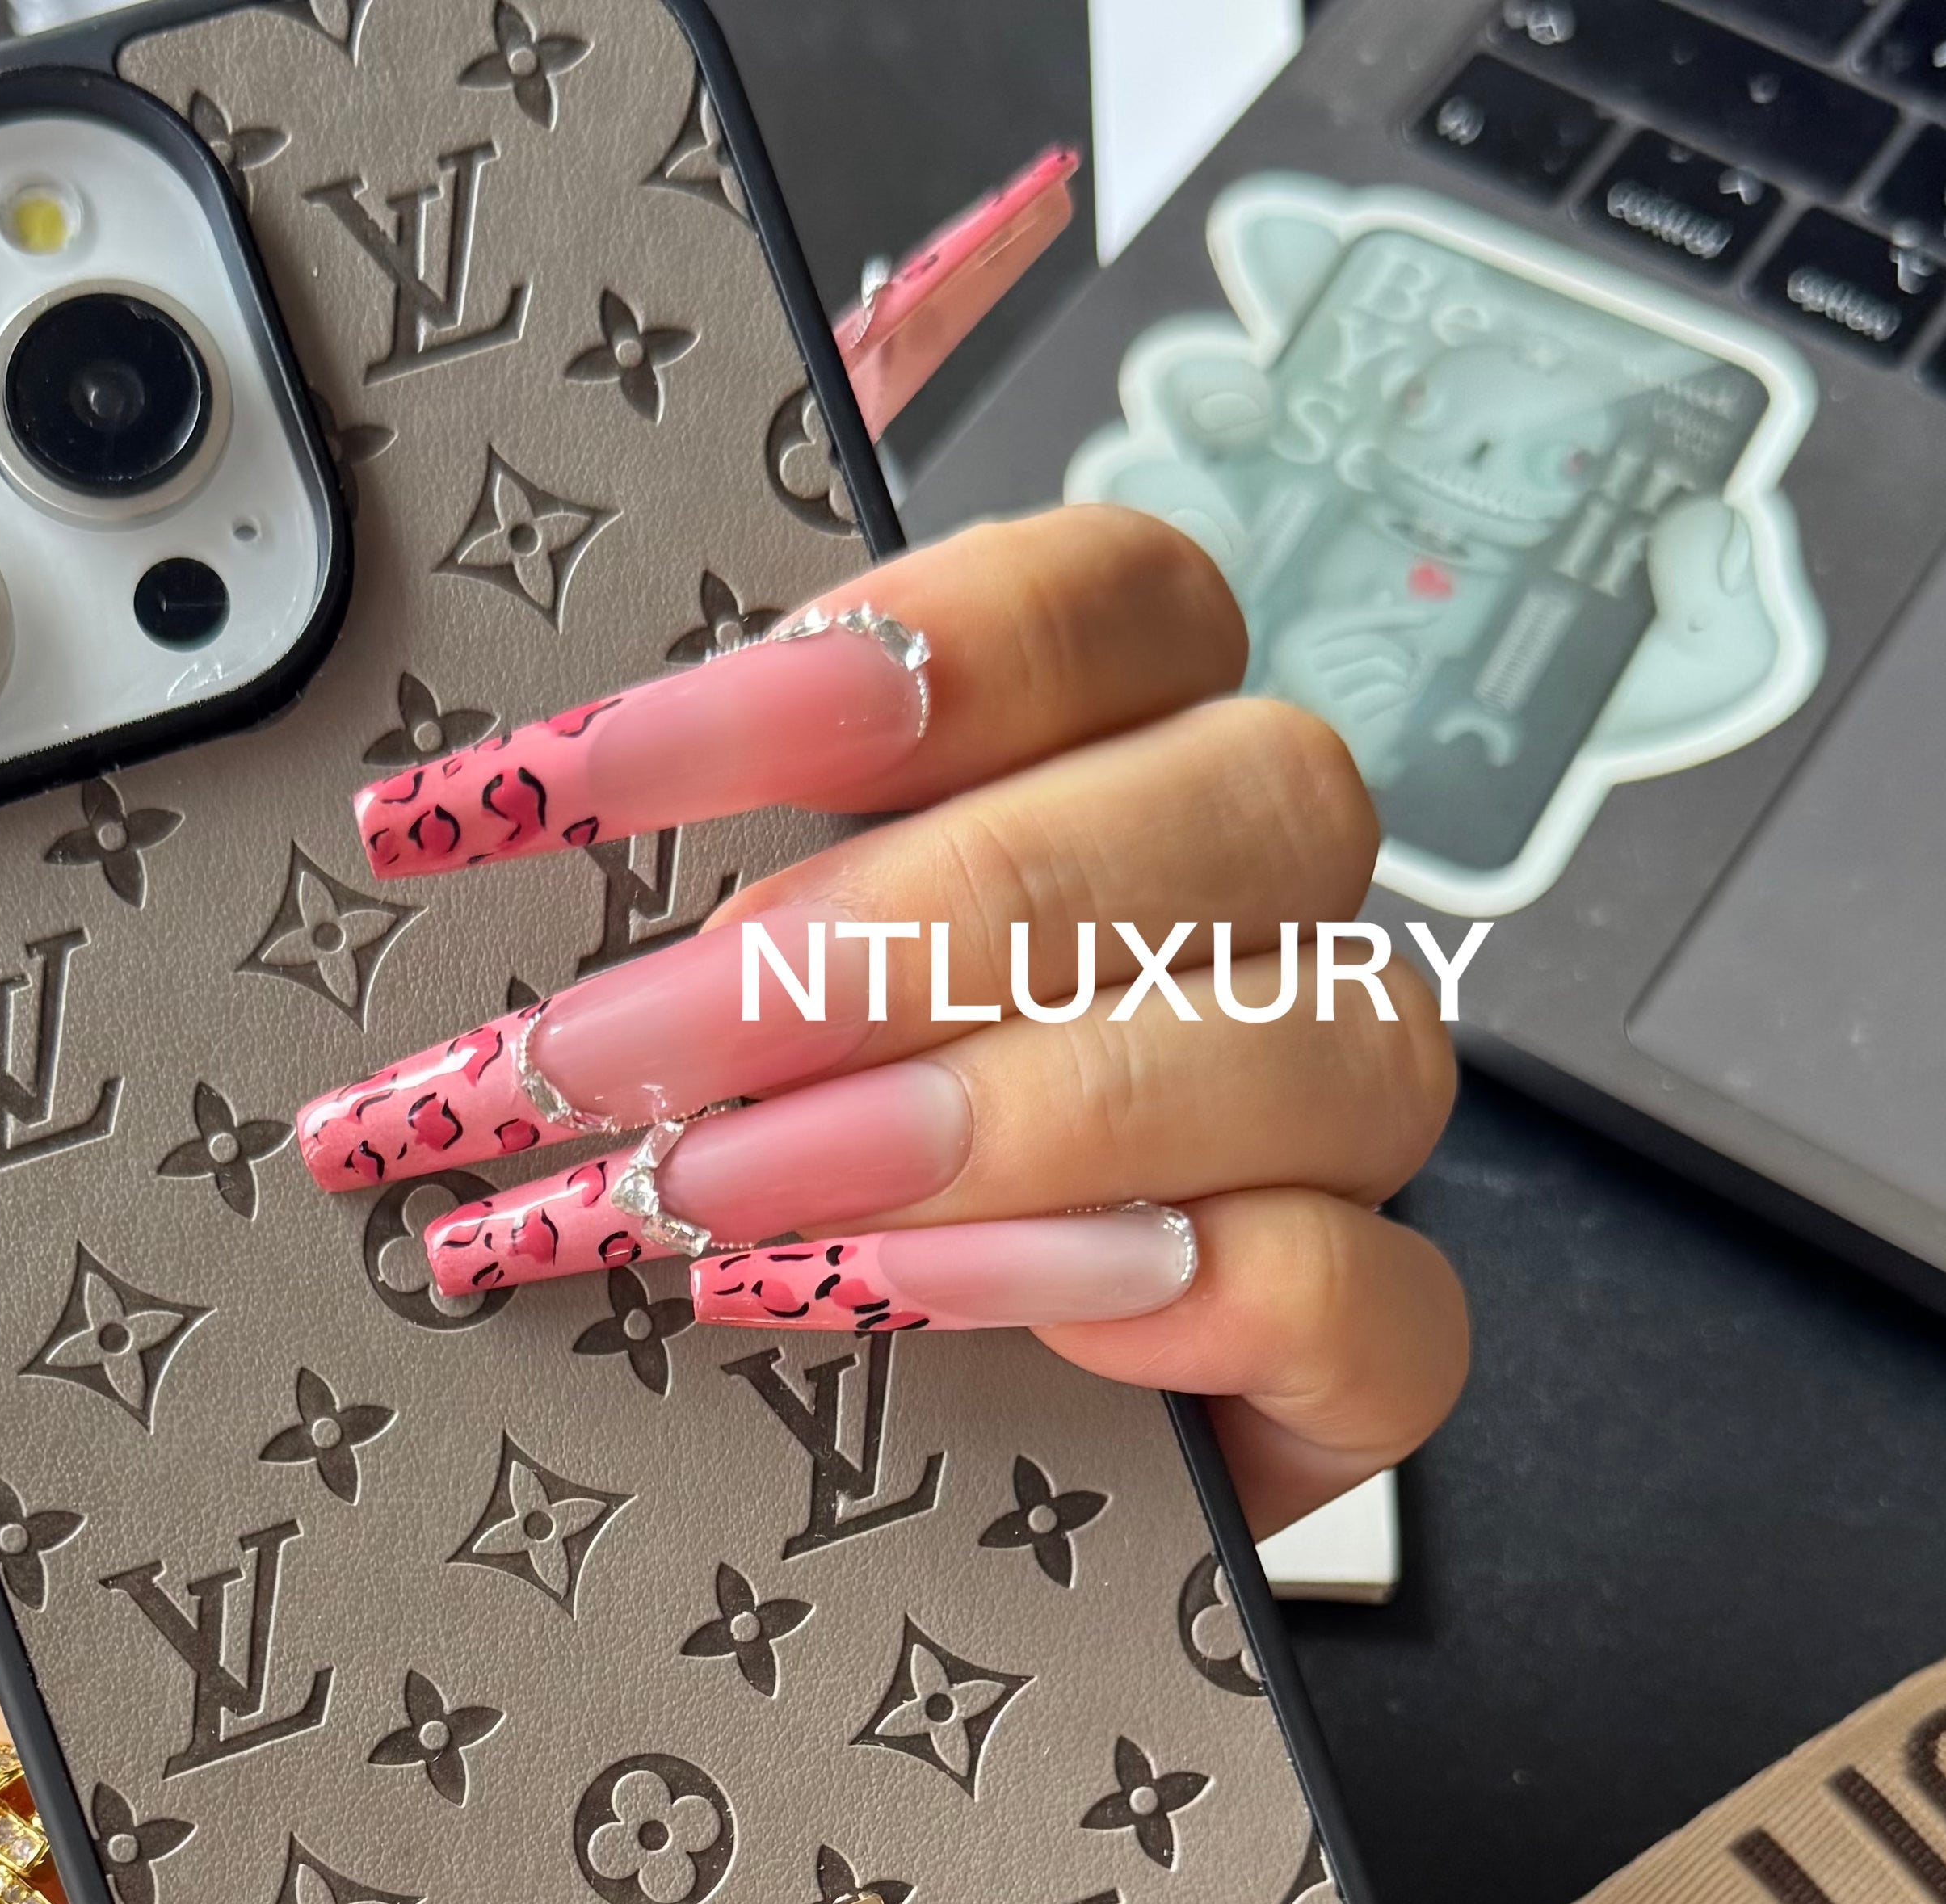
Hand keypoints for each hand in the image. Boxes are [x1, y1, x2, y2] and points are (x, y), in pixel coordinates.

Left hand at [296, 506, 1469, 1533]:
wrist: (898, 1468)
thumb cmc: (774, 1149)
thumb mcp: (698, 944)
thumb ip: (728, 713)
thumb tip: (764, 393)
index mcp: (1132, 752)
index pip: (1111, 603)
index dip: (878, 660)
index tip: (580, 775)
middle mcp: (1268, 918)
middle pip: (1232, 809)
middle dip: (895, 933)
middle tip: (607, 1053)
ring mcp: (1337, 1136)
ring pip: (1319, 1040)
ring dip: (996, 1118)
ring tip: (712, 1200)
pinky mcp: (1356, 1356)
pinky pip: (1366, 1300)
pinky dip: (1166, 1297)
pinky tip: (927, 1300)